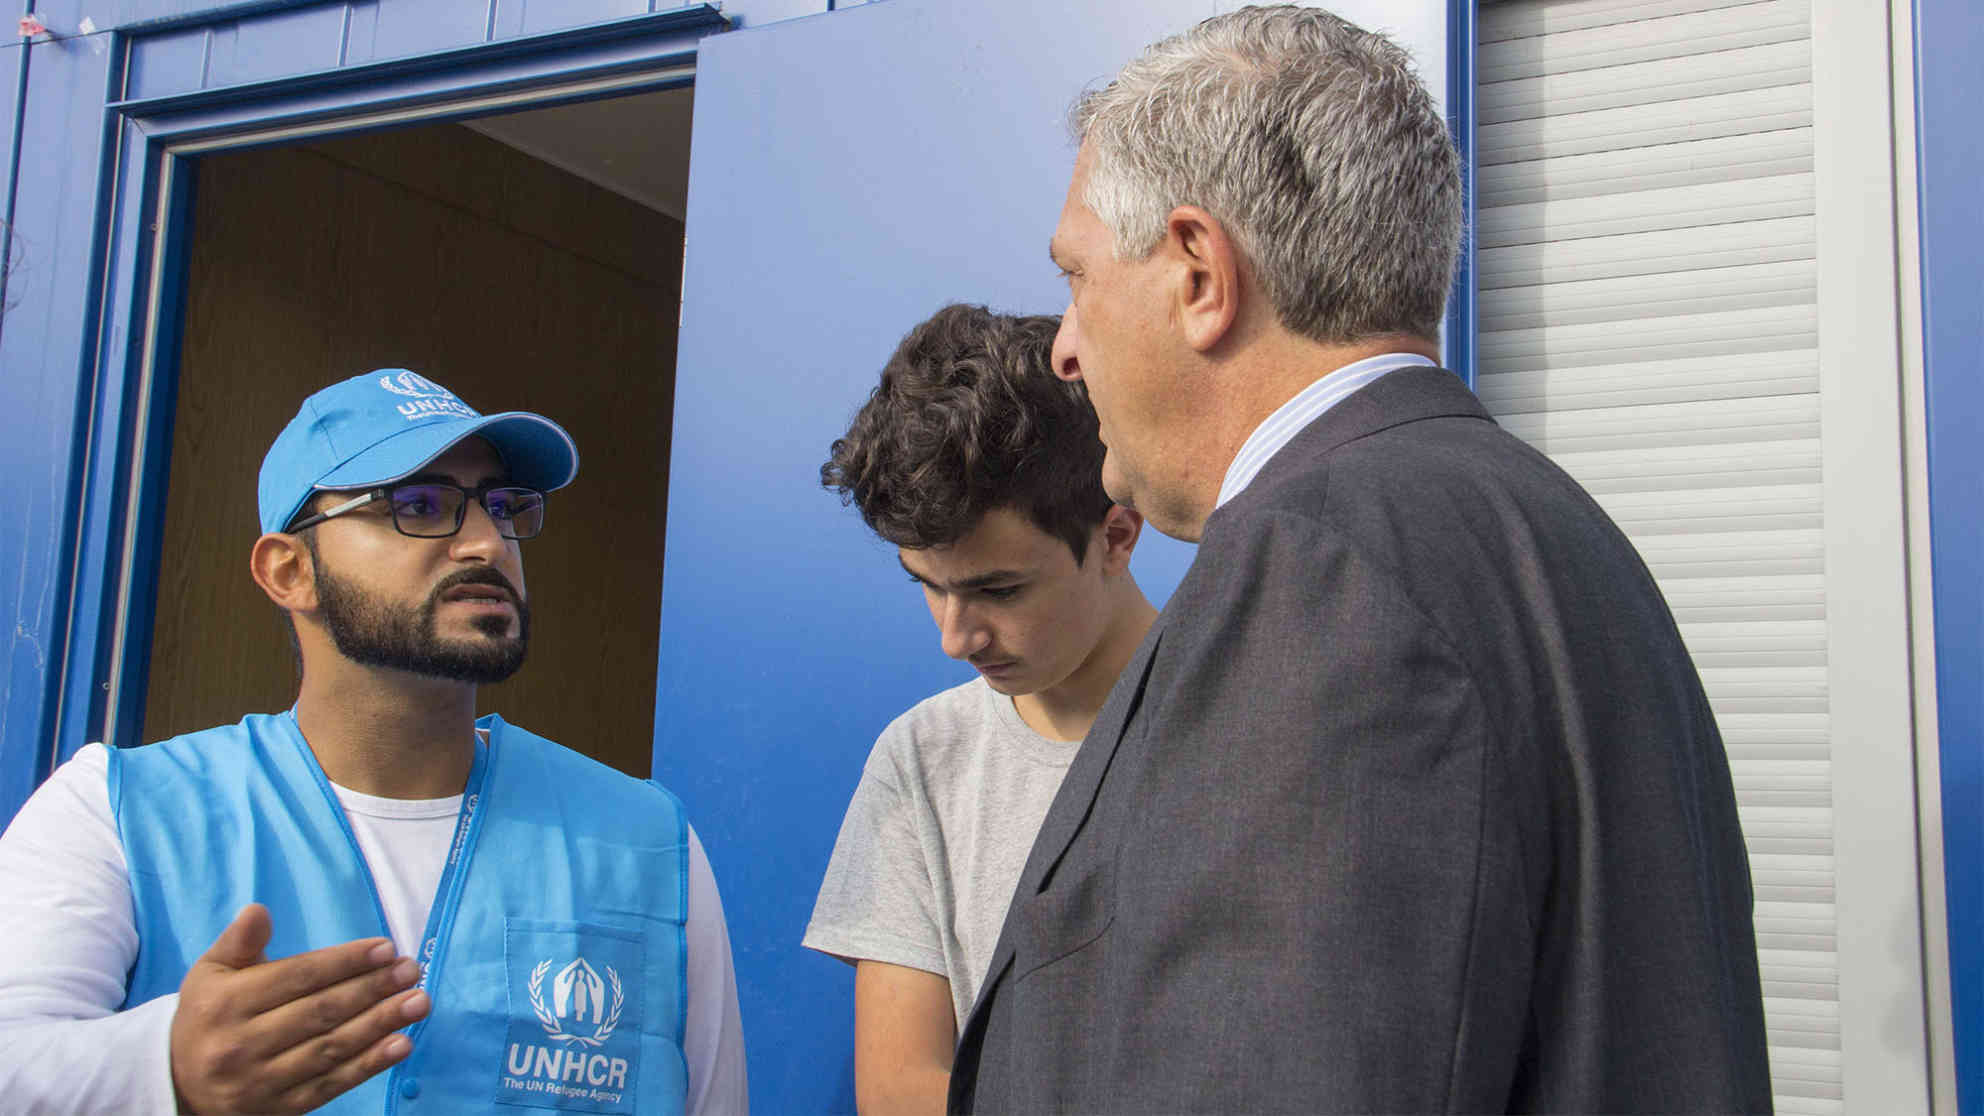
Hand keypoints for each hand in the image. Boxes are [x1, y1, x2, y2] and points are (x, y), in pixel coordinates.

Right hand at [169, 904, 428, 1113]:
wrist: (178, 1083)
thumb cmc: (207, 1015)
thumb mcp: (210, 973)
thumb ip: (239, 942)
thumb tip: (259, 910)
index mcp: (226, 1003)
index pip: (297, 978)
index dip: (344, 962)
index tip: (385, 948)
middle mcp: (241, 1044)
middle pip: (319, 1012)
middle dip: (372, 989)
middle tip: (412, 971)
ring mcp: (260, 1081)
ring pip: (330, 1048)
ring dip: (380, 1024)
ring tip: (418, 1003)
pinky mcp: (279, 1109)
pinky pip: (331, 1084)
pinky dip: (369, 1065)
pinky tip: (402, 1044)